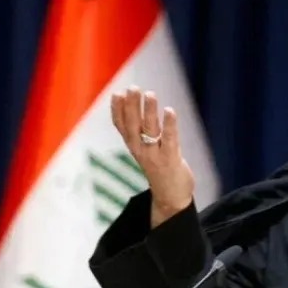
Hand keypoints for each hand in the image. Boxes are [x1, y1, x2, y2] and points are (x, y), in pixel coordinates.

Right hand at [111, 85, 194, 227]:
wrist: (171, 199)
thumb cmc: (159, 169)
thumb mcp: (145, 150)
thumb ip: (141, 132)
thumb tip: (135, 110)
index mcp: (134, 147)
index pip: (121, 127)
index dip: (117, 111)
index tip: (117, 93)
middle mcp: (141, 151)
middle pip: (133, 126)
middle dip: (131, 106)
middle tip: (132, 88)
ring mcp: (155, 156)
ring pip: (149, 131)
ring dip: (149, 112)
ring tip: (150, 94)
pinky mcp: (171, 160)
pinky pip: (169, 140)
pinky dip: (169, 125)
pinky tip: (169, 110)